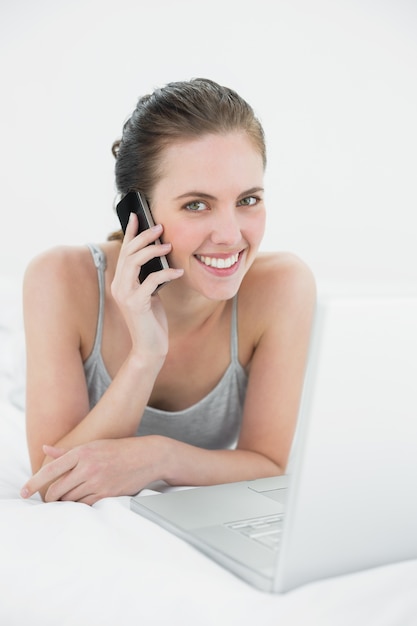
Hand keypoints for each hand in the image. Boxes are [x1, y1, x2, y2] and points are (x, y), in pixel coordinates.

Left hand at [20, 437, 163, 504]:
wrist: (148, 456)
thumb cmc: (119, 449)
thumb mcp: (94, 445)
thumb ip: (67, 451)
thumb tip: (45, 448)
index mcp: (82, 452)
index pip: (50, 470)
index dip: (33, 483)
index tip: (24, 492)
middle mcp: (88, 466)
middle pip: (57, 489)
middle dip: (50, 497)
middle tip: (50, 498)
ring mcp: (98, 481)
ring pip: (70, 500)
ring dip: (64, 502)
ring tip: (66, 499)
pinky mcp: (107, 494)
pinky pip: (84, 506)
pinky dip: (78, 506)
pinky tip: (80, 502)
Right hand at [112, 214, 182, 360]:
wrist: (150, 347)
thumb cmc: (152, 319)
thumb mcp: (150, 293)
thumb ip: (148, 276)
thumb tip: (159, 254)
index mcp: (121, 281)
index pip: (124, 251)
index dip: (130, 232)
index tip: (138, 215)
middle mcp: (118, 285)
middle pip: (128, 252)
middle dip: (144, 236)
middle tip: (160, 227)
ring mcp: (125, 295)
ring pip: (135, 262)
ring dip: (153, 251)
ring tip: (169, 246)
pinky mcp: (136, 304)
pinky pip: (151, 281)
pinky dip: (166, 273)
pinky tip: (178, 272)